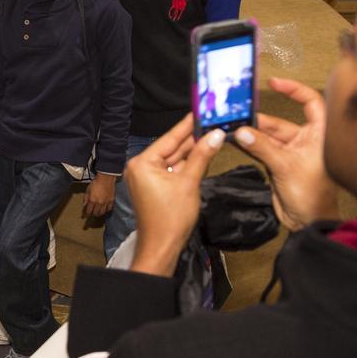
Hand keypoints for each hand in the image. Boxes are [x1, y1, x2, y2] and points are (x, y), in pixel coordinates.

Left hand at [82, 173, 116, 217]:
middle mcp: (99, 203)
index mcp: (92, 200)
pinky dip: (106, 210)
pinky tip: (105, 210)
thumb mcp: (88, 189)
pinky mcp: (111, 200)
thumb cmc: (96, 183)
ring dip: (99, 213)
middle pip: (96, 212)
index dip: (87, 214)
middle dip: (93, 214)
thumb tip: (84, 204)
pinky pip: (109, 208)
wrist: (105, 178)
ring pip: (102, 212)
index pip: (89, 210)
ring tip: (98, 213)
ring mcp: (106, 202)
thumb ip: (86, 198)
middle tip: (92, 214)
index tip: (85, 215)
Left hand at [126, 115, 225, 276]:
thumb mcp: (189, 183)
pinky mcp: (154, 186)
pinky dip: (187, 164)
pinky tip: (203, 152)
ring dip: (192, 150)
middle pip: (172, 147)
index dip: (187, 124)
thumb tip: (216, 135)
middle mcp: (141, 166)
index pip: (170, 137)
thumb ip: (201, 156)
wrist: (162, 248)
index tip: (201, 110)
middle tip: (213, 121)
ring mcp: (147, 177)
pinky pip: (173, 169)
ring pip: (174, 158)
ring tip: (213, 133)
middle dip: (193, 137)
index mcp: (143, 163)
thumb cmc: (170, 219)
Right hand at [233, 78, 339, 231]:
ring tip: (231, 127)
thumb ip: (262, 147)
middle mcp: (305, 140)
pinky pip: (261, 149)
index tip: (274, 83)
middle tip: (237, 114)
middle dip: (259, 119)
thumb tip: (241, 132)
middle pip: (280, 121)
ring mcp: (290, 152)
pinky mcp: (278, 164)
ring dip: (251, 133)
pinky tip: (235, 139)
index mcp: (318, 134)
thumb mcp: (286, 166)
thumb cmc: (312, 195)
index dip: (294, 89)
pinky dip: (249, 145)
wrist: (308, 222)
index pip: (310, 102)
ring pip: (267, 136)